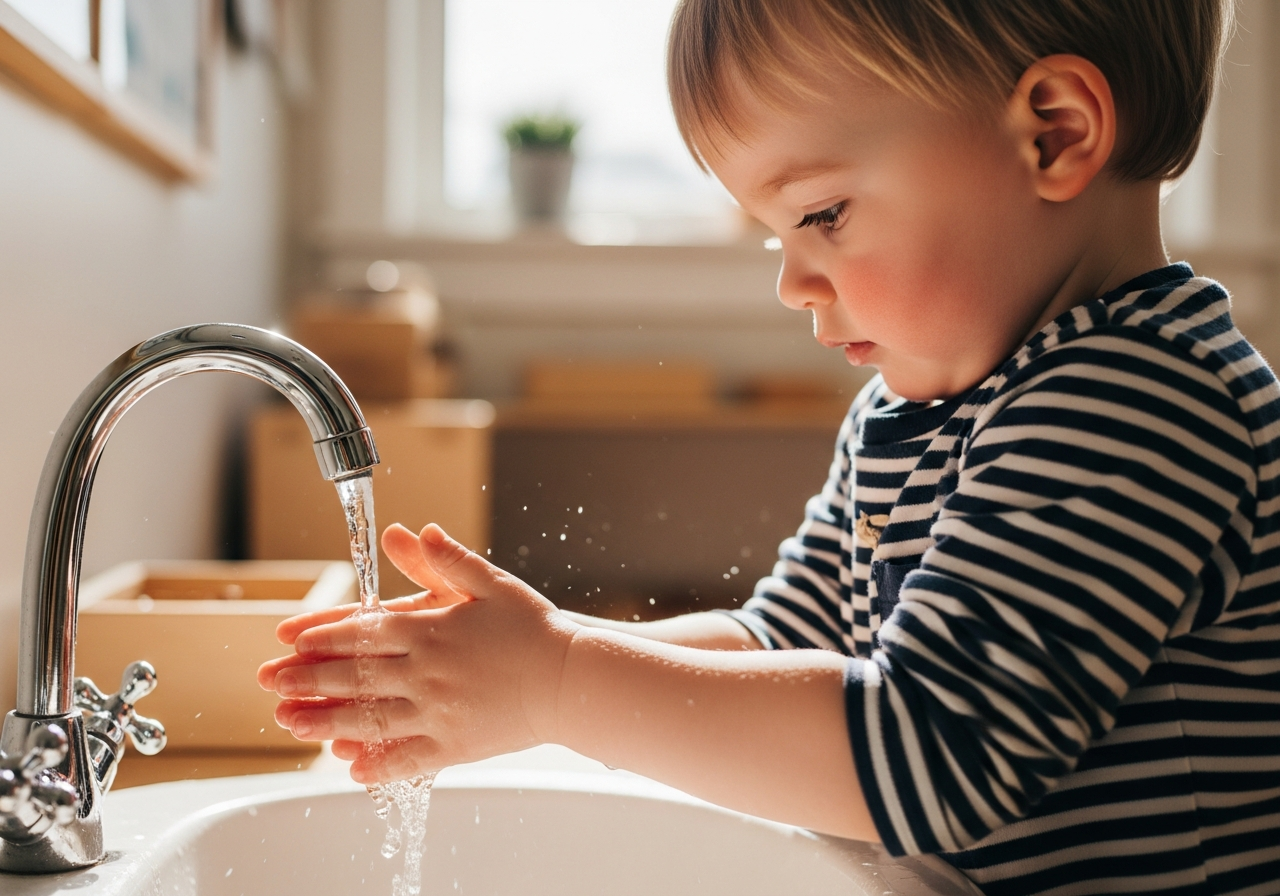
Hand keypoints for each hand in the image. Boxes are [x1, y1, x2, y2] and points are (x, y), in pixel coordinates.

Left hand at [259, 524, 577, 783]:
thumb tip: (406, 532)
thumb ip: (445, 559)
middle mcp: (427, 672)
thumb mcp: (490, 583)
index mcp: (432, 630)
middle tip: (271, 682)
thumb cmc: (533, 628)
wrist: (571, 679)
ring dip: (325, 721)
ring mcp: (438, 713)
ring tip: (291, 724)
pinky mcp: (455, 747)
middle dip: (307, 678)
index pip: (363, 631)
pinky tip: (351, 768)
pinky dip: (377, 765)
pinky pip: (407, 760)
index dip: (321, 634)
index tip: (288, 639)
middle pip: (355, 676)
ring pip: (369, 718)